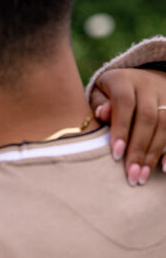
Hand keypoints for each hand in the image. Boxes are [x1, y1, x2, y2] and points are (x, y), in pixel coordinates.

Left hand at [90, 68, 165, 184]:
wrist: (136, 80)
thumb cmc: (109, 95)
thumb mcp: (99, 96)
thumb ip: (99, 105)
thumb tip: (101, 114)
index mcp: (124, 81)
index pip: (124, 103)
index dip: (121, 129)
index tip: (116, 155)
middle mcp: (148, 85)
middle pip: (147, 117)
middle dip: (139, 149)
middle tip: (131, 175)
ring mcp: (165, 95)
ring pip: (165, 124)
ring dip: (154, 153)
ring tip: (142, 177)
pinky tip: (163, 168)